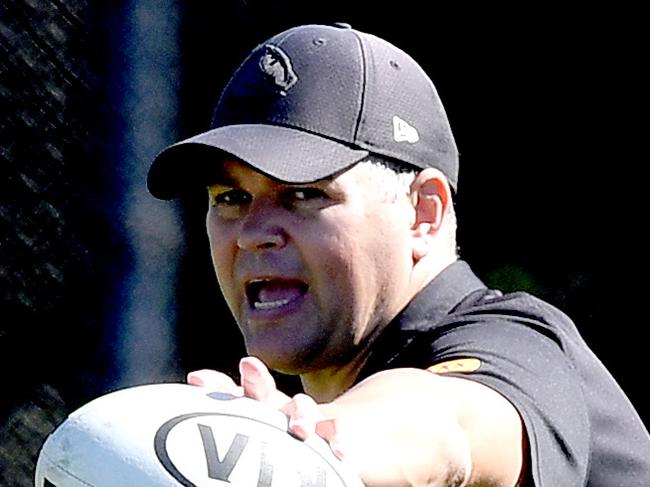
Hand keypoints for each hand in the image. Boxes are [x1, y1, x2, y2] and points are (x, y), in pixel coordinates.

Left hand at [187, 357, 341, 456]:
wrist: (324, 434)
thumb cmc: (272, 441)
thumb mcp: (248, 435)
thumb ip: (222, 436)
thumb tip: (172, 453)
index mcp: (251, 407)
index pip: (229, 391)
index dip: (215, 383)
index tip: (196, 378)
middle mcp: (275, 407)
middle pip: (262, 390)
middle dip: (255, 377)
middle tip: (246, 364)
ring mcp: (303, 416)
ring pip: (302, 407)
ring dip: (301, 414)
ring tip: (300, 430)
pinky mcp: (328, 430)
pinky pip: (333, 431)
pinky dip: (336, 439)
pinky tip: (339, 451)